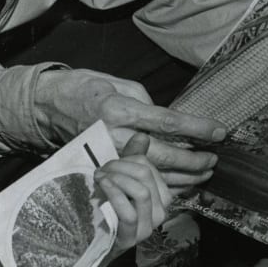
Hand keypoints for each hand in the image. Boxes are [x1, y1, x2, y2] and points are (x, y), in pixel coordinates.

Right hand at [34, 67, 227, 188]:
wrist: (48, 106)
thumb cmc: (85, 88)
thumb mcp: (119, 83)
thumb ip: (146, 103)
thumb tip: (168, 122)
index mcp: (120, 110)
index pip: (167, 122)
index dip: (197, 129)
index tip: (219, 132)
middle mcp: (115, 136)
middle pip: (163, 155)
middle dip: (194, 160)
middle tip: (214, 159)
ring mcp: (109, 155)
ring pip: (153, 172)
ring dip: (183, 176)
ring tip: (204, 173)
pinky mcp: (105, 166)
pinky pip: (138, 179)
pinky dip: (162, 183)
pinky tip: (180, 182)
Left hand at [96, 135, 172, 256]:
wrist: (91, 244)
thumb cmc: (107, 209)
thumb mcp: (120, 182)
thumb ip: (131, 160)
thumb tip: (142, 136)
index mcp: (161, 198)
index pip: (150, 167)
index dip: (128, 159)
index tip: (109, 164)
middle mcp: (160, 213)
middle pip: (146, 177)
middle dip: (120, 167)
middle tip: (101, 170)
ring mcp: (147, 228)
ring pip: (141, 192)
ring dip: (117, 179)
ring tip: (100, 178)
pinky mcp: (131, 239)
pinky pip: (129, 212)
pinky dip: (114, 194)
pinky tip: (103, 186)